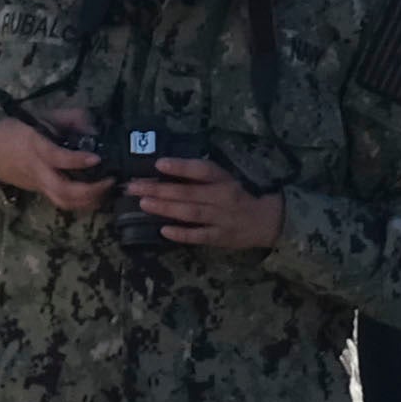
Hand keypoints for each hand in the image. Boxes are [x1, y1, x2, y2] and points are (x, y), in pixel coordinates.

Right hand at [0, 115, 115, 215]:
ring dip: (88, 201)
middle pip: (62, 189)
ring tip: (107, 190)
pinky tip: (97, 197)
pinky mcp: (40, 192)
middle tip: (110, 180)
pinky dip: (81, 204)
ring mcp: (38, 183)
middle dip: (89, 190)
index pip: (56, 157)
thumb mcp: (41, 116)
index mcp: (35, 146)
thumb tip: (95, 129)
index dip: (77, 160)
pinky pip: (62, 203)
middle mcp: (37, 169)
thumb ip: (70, 118)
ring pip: (63, 201)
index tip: (97, 158)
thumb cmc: (17, 129)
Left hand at [124, 146, 283, 253]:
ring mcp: (221, 219)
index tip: (159, 163)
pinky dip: (182, 234)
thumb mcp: (224, 179)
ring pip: (190, 213)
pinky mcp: (221, 238)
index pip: (202, 170)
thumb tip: (163, 169)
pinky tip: (163, 230)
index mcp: (223, 180)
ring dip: (166, 208)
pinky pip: (199, 236)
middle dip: (159, 189)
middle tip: (134, 187)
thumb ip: (199, 176)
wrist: (266, 221)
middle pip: (188, 193)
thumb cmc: (238, 196)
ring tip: (144, 204)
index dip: (181, 167)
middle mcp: (222, 198)